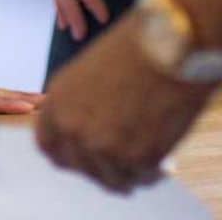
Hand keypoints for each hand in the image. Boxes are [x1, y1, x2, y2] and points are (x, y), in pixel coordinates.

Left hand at [34, 11, 218, 192]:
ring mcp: (104, 146)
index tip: (85, 157)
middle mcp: (74, 127)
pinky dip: (151, 173)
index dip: (68, 154)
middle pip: (80, 168)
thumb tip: (93, 134)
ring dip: (128, 172)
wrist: (173, 41)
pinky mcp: (138, 158)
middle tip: (122, 161)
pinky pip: (141, 178)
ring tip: (146, 158)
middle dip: (101, 166)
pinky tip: (163, 159)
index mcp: (58, 100)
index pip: (49, 146)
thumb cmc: (139, 48)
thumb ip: (83, 106)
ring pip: (112, 179)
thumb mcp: (92, 73)